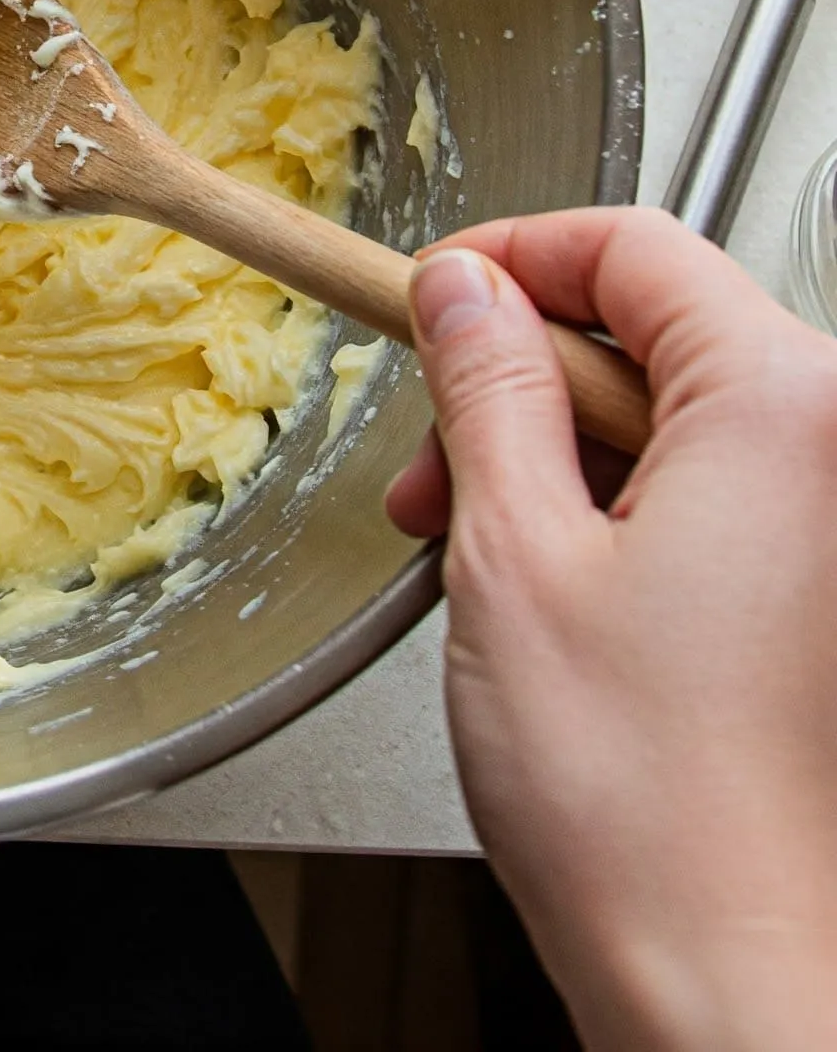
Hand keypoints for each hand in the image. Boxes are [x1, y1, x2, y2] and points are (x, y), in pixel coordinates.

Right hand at [387, 208, 836, 1049]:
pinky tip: (541, 583)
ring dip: (552, 454)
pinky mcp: (818, 589)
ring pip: (671, 414)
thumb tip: (463, 286)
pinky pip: (709, 490)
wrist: (729, 980)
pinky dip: (611, 510)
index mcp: (782, 409)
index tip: (431, 298)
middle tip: (429, 461)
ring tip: (470, 544)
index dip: (512, 255)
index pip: (634, 246)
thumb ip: (486, 384)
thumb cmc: (638, 796)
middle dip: (518, 379)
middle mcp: (836, 450)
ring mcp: (833, 525)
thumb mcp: (509, 548)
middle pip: (652, 329)